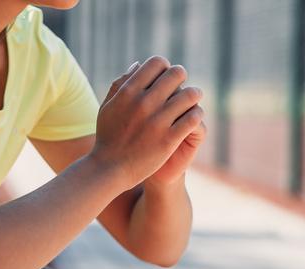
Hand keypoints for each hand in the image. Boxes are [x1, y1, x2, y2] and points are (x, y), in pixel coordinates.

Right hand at [89, 56, 204, 188]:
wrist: (109, 169)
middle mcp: (143, 103)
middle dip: (181, 78)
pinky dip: (196, 114)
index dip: (164, 67)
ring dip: (194, 95)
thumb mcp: (107, 107)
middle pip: (176, 74)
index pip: (157, 63)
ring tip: (193, 99)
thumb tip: (138, 64)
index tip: (166, 76)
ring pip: (190, 95)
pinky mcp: (168, 139)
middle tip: (182, 86)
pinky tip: (193, 117)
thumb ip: (120, 84)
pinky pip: (193, 117)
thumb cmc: (108, 137)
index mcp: (128, 92)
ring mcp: (157, 121)